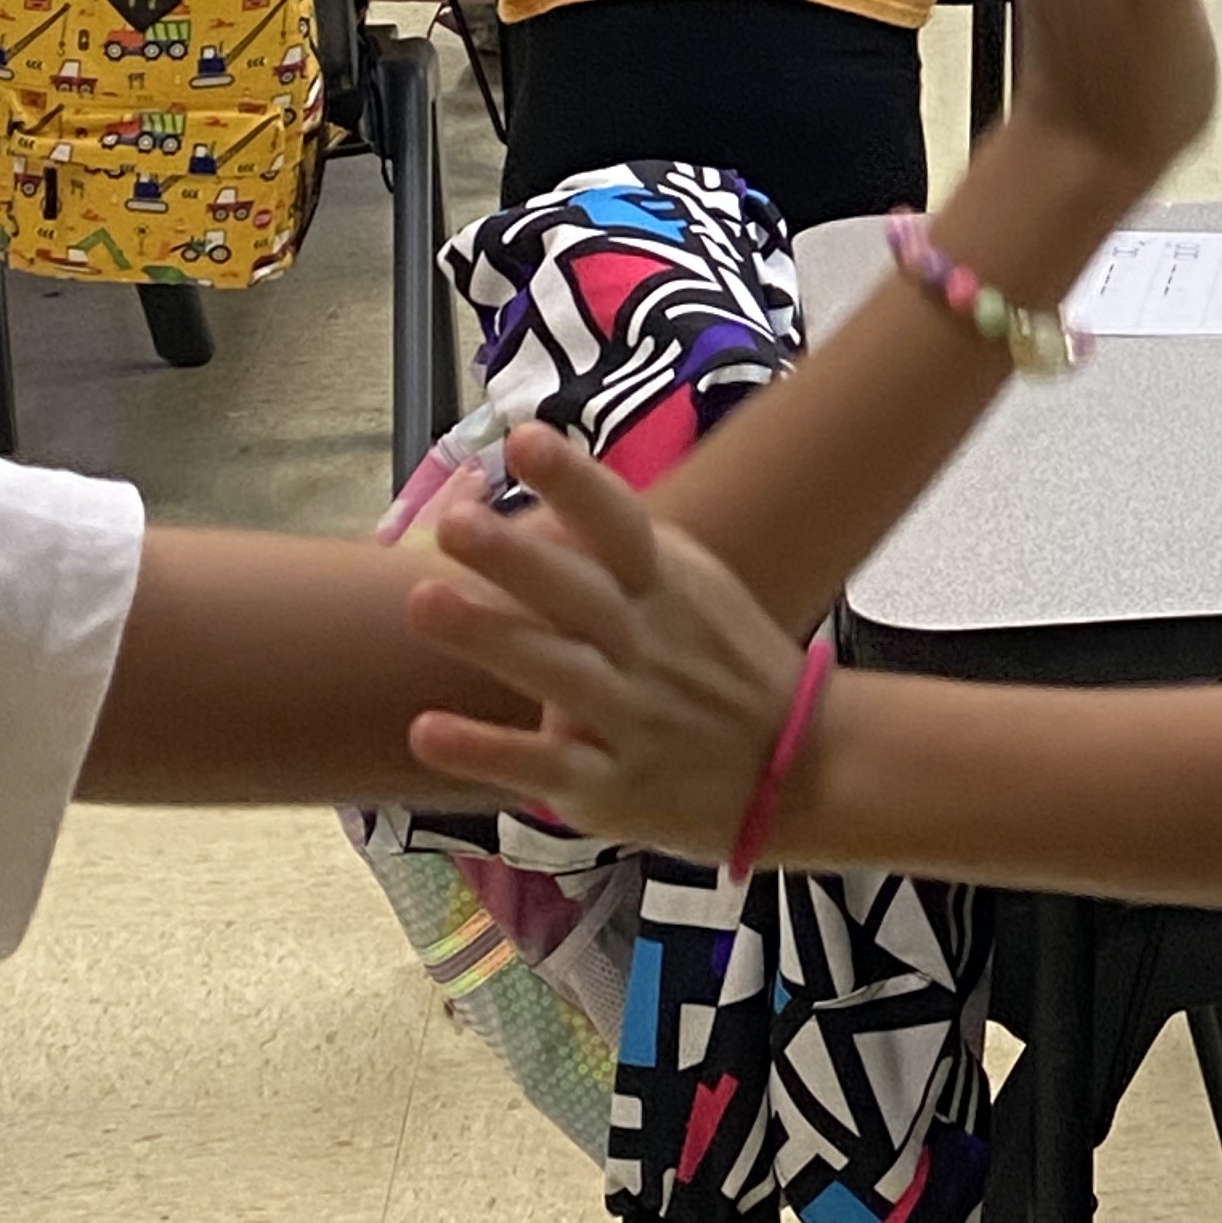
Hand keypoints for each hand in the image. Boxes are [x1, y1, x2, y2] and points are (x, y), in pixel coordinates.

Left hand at [405, 426, 805, 854]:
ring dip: (489, 637)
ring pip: (556, 671)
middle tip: (455, 521)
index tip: (525, 438)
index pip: (618, 523)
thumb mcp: (692, 590)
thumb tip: (535, 502)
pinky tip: (426, 731)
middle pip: (578, 593)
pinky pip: (546, 767)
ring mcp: (632, 715)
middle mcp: (649, 644)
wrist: (800, 765)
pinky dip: (488, 751)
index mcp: (667, 586)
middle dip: (517, 557)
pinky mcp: (613, 784)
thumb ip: (617, 552)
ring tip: (420, 602)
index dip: (574, 481)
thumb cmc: (722, 663)